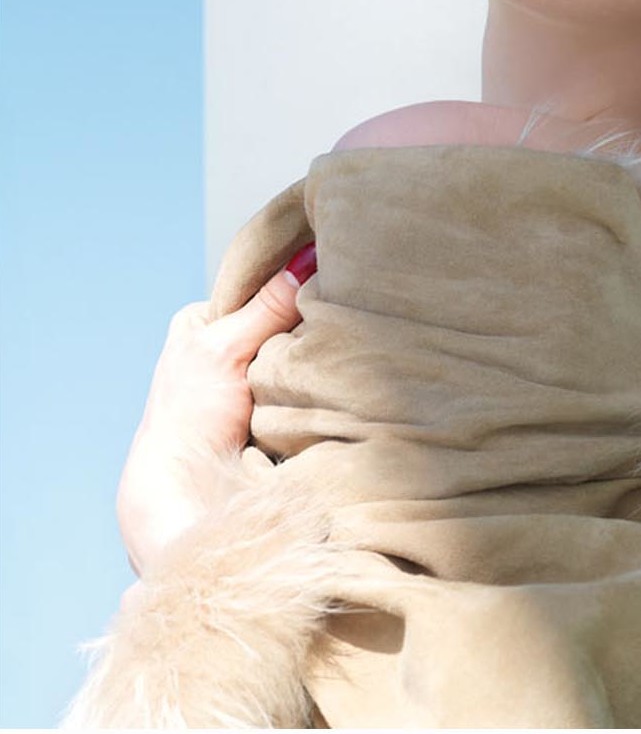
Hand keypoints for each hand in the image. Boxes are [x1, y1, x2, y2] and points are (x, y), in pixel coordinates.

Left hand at [116, 242, 316, 575]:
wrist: (185, 498)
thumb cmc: (187, 420)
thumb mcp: (224, 348)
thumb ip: (268, 306)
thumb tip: (308, 260)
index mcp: (200, 322)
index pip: (257, 285)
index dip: (288, 280)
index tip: (326, 272)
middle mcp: (222, 346)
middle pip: (279, 317)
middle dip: (304, 319)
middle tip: (337, 311)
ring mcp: (247, 381)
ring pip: (295, 349)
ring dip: (313, 352)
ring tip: (337, 345)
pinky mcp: (268, 411)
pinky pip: (301, 380)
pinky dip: (315, 380)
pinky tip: (332, 376)